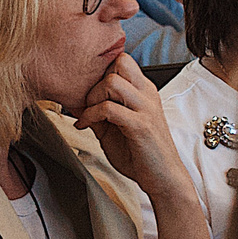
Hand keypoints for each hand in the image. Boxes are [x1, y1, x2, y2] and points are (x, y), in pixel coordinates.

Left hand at [73, 54, 186, 197]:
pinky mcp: (141, 125)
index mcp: (143, 92)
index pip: (123, 61)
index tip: (88, 90)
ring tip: (89, 113)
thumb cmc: (140, 153)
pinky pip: (109, 108)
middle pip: (120, 63)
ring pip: (113, 82)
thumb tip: (74, 102)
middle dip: (96, 80)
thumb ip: (96, 113)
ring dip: (93, 96)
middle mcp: (147, 95)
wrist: (163, 178)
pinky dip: (91, 115)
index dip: (102, 70)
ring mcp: (146, 109)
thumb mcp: (112, 128)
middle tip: (89, 101)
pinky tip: (86, 126)